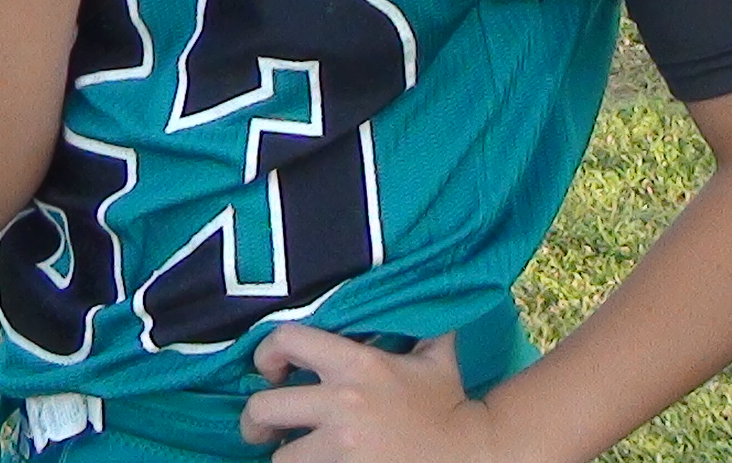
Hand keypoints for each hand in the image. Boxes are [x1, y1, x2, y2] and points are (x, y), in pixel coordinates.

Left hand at [242, 329, 510, 462]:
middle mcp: (343, 403)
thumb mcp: (435, 357)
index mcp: (358, 365)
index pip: (286, 339)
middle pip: (263, 408)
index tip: (271, 372)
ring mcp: (343, 448)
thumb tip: (424, 285)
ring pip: (280, 457)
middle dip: (256, 422)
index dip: (266, 354)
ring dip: (287, 457)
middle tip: (263, 429)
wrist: (475, 456)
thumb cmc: (451, 407)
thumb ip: (418, 323)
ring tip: (300, 455)